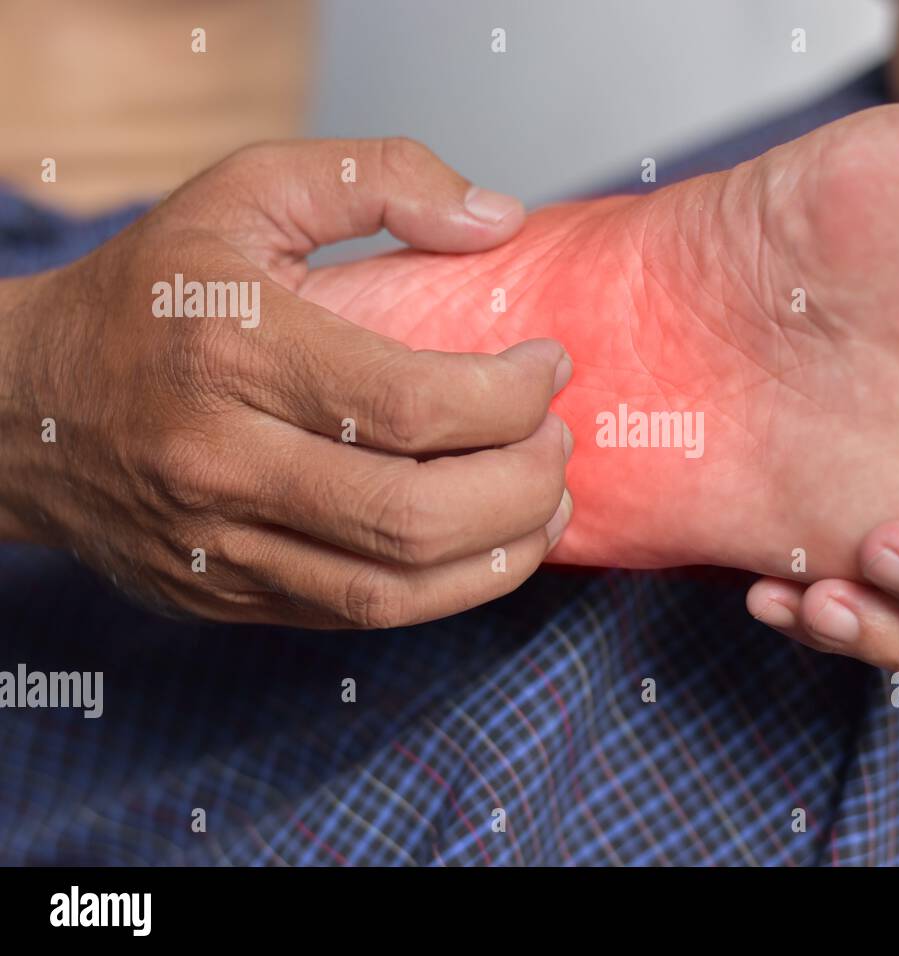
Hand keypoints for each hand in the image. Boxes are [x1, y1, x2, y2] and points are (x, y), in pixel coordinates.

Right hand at [0, 138, 574, 627]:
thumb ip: (376, 179)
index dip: (514, 396)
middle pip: (417, 514)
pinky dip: (449, 590)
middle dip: (525, 485)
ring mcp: (220, 544)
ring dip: (503, 554)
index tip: (551, 367)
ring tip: (549, 504)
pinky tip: (489, 546)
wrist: (23, 410)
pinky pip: (362, 615)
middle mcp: (220, 460)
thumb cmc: (149, 293)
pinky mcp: (227, 596)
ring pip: (397, 588)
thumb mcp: (245, 192)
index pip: (413, 404)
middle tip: (559, 440)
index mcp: (230, 347)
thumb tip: (498, 219)